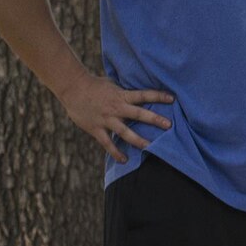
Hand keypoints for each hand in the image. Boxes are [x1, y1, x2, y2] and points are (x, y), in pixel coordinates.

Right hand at [57, 73, 171, 162]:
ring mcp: (106, 119)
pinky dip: (115, 152)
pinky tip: (124, 160)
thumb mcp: (113, 84)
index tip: (172, 99)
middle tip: (169, 125)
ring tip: (151, 148)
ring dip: (138, 140)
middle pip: (138, 114)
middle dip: (154, 120)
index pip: (144, 95)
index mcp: (122, 95)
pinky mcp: (96, 129)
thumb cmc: (94, 84)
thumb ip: (126, 91)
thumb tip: (141, 91)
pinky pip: (107, 143)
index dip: (158, 96)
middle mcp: (116, 108)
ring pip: (125, 132)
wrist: (72, 88)